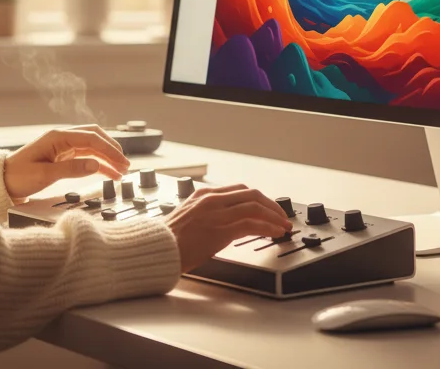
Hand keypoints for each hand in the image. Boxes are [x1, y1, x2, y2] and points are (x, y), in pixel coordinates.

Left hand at [4, 125, 130, 200]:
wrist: (0, 182)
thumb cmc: (18, 177)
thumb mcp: (45, 175)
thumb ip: (72, 169)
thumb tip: (96, 164)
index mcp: (57, 137)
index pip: (91, 138)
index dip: (109, 150)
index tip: (122, 162)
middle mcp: (61, 138)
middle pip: (94, 137)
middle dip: (112, 150)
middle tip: (126, 165)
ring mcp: (62, 146)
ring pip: (92, 147)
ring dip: (107, 157)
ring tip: (121, 172)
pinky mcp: (61, 156)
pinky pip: (85, 156)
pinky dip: (98, 163)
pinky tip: (108, 173)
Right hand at [165, 184, 292, 272]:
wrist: (156, 249)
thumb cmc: (168, 240)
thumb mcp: (188, 217)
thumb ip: (206, 215)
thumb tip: (224, 224)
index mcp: (203, 194)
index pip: (239, 189)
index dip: (259, 198)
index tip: (268, 208)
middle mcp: (212, 199)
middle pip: (252, 194)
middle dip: (271, 205)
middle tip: (281, 216)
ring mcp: (217, 213)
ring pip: (256, 206)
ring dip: (274, 216)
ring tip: (284, 225)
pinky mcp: (221, 229)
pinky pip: (253, 224)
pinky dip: (268, 227)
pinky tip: (276, 233)